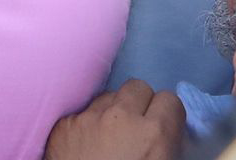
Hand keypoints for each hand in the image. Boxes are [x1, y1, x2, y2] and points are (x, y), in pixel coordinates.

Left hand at [43, 83, 184, 159]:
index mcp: (154, 135)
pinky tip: (88, 146)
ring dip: (114, 111)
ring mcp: (88, 118)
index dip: (168, 117)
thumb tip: (171, 138)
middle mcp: (121, 117)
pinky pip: (83, 112)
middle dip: (141, 105)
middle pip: (138, 87)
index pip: (170, 100)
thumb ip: (167, 148)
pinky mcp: (63, 126)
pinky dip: (88, 124)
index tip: (164, 130)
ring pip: (109, 95)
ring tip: (111, 138)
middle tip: (138, 130)